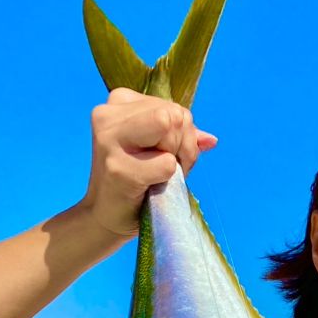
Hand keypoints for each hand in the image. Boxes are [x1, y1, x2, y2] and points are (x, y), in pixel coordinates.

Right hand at [79, 88, 217, 238]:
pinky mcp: (119, 169)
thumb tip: (211, 139)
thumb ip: (181, 137)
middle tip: (164, 168)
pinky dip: (168, 178)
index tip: (165, 155)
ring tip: (156, 176)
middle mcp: (109, 115)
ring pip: (171, 129)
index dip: (181, 134)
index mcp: (119, 101)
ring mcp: (110, 140)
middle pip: (175, 115)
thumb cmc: (136, 182)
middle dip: (182, 144)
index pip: (173, 107)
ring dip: (176, 159)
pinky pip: (168, 163)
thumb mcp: (157, 149)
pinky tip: (150, 187)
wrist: (106, 216)